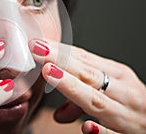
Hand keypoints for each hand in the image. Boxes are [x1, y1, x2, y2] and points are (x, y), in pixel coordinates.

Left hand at [29, 39, 145, 133]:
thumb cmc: (131, 104)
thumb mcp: (113, 93)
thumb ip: (83, 97)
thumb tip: (58, 114)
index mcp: (117, 75)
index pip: (85, 59)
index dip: (60, 51)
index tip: (38, 43)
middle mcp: (123, 91)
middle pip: (87, 74)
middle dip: (60, 61)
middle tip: (37, 49)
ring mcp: (127, 114)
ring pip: (97, 100)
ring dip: (72, 86)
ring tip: (50, 73)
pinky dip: (101, 130)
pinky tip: (86, 126)